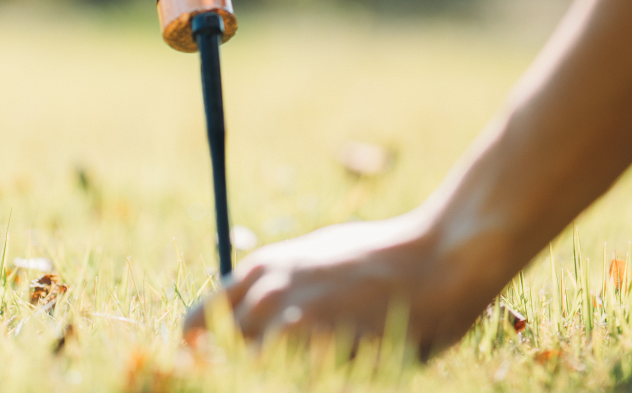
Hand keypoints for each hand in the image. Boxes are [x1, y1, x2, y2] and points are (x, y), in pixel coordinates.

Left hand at [183, 214, 495, 354]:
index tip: (211, 369)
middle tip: (286, 363)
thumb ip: (281, 282)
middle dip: (243, 367)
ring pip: (257, 367)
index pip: (197, 323)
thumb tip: (255, 312)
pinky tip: (347, 356)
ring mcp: (285, 315)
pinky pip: (289, 375)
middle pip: (225, 352)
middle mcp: (263, 290)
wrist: (434, 259)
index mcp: (259, 269)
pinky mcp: (311, 337)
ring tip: (330, 350)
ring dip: (282, 370)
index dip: (201, 353)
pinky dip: (311, 374)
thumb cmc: (385, 259)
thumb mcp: (318, 257)